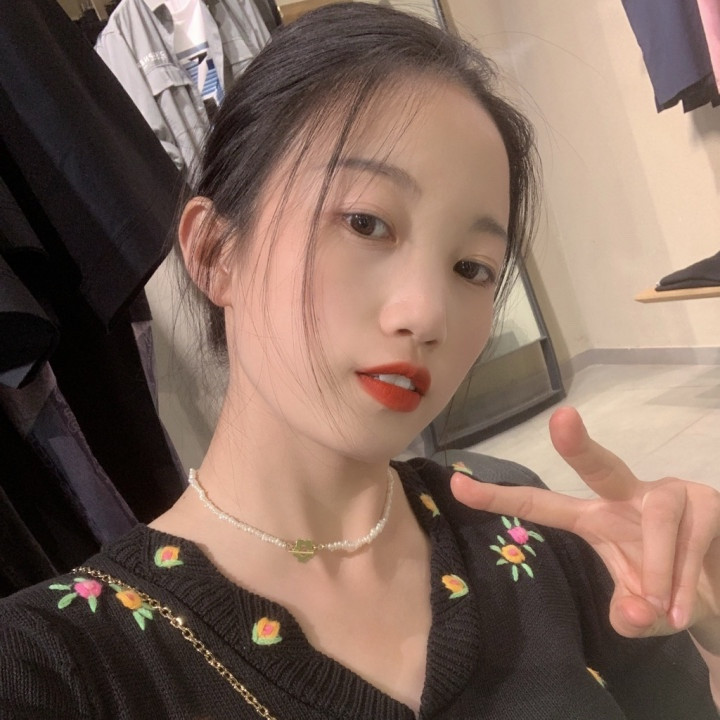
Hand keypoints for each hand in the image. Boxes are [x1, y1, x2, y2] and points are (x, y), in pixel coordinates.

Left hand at [451, 406, 719, 649]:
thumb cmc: (667, 590)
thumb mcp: (642, 612)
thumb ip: (630, 615)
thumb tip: (638, 614)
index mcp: (596, 517)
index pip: (542, 505)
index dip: (500, 496)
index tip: (456, 483)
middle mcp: (627, 496)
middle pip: (600, 465)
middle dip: (578, 444)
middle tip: (561, 418)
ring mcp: (670, 494)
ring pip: (659, 519)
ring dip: (661, 568)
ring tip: (665, 609)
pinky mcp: (709, 502)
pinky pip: (693, 536)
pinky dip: (687, 579)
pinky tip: (684, 608)